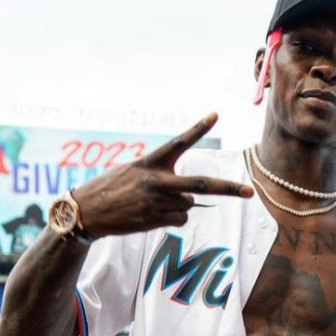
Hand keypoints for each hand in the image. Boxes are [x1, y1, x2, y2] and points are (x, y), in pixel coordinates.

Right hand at [69, 113, 252, 239]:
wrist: (86, 213)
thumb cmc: (109, 189)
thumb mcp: (131, 172)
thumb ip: (159, 176)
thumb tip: (189, 198)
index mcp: (150, 163)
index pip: (179, 142)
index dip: (198, 128)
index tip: (216, 115)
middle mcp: (157, 181)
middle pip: (201, 185)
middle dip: (228, 189)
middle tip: (249, 192)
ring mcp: (157, 203)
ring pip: (188, 205)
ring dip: (178, 205)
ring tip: (152, 204)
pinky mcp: (155, 220)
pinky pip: (179, 220)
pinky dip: (173, 218)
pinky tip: (151, 215)